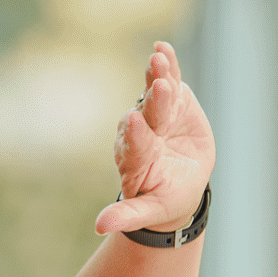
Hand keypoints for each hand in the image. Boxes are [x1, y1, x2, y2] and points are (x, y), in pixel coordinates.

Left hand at [98, 42, 215, 236]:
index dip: (135, 135)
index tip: (135, 124)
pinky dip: (168, 66)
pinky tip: (163, 49)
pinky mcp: (171, 102)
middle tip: (159, 88)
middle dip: (154, 103)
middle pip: (148, 116)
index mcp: (135, 160)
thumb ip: (127, 215)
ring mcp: (156, 115)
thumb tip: (98, 227)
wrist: (178, 182)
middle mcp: (141, 133)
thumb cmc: (162, 200)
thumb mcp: (148, 211)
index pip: (134, 146)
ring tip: (159, 60)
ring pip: (155, 95)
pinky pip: (168, 81)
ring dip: (157, 77)